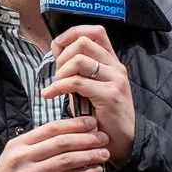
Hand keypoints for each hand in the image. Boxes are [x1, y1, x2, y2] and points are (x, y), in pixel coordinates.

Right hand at [0, 117, 112, 171]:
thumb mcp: (15, 158)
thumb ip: (36, 146)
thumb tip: (68, 135)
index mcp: (17, 144)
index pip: (50, 128)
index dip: (74, 124)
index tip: (92, 123)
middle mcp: (21, 158)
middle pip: (60, 143)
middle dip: (86, 139)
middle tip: (103, 138)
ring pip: (65, 161)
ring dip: (88, 156)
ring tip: (104, 155)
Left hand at [41, 26, 136, 165]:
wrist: (121, 140)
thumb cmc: (101, 115)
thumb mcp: (88, 86)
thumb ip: (76, 68)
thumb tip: (56, 49)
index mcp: (112, 61)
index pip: (95, 31)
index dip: (73, 33)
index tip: (58, 45)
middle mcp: (115, 66)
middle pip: (83, 42)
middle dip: (62, 56)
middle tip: (57, 75)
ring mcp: (114, 79)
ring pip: (79, 60)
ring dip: (60, 72)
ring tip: (56, 86)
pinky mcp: (109, 95)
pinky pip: (76, 82)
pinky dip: (57, 87)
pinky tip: (50, 95)